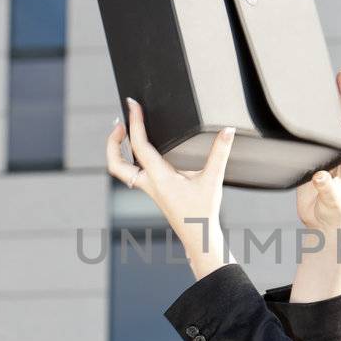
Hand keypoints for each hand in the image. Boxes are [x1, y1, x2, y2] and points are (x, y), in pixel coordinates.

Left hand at [107, 97, 235, 263]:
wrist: (198, 236)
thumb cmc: (203, 212)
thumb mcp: (213, 179)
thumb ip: (220, 153)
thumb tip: (228, 131)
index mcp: (159, 177)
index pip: (139, 145)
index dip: (135, 122)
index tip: (133, 104)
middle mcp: (149, 183)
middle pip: (115, 163)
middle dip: (112, 141)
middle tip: (121, 122)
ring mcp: (148, 189)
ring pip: (121, 170)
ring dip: (117, 150)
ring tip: (126, 131)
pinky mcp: (153, 192)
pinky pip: (131, 173)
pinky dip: (129, 158)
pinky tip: (142, 150)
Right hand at [294, 68, 340, 238]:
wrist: (326, 228)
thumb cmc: (335, 216)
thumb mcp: (333, 203)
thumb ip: (327, 189)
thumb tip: (320, 176)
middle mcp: (340, 155)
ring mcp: (328, 159)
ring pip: (328, 126)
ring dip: (328, 105)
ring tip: (327, 84)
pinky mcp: (314, 165)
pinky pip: (314, 139)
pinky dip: (311, 124)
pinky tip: (307, 112)